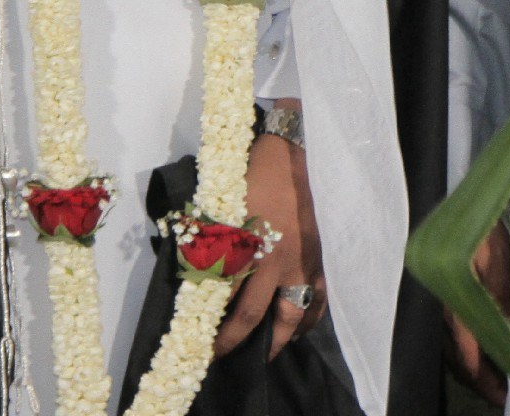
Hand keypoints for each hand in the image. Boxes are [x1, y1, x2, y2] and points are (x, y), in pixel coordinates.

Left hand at [215, 118, 324, 359]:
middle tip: (217, 357)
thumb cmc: (251, 174)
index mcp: (244, 244)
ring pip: (290, 317)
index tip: (193, 339)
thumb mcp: (221, 203)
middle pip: (251, 315)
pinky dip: (309, 321)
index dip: (204, 320)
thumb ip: (209, 239)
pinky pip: (318, 300)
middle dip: (230, 341)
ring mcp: (300, 262)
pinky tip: (299, 331)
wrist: (293, 153)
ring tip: (262, 355)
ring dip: (274, 341)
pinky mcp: (319, 259)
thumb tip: (191, 269)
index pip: (218, 296)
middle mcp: (272, 260)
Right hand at [444, 221, 509, 406]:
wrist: (458, 208)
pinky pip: (452, 338)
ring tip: (498, 382)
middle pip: (457, 360)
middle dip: (479, 382)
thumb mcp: (501, 260)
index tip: (502, 397)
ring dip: (474, 370)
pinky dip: (468, 354)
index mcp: (455, 301)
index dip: (484, 379)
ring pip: (452, 352)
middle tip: (503, 396)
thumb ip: (504, 295)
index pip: (467, 353)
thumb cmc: (481, 230)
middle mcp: (442, 310)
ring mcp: (439, 308)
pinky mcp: (442, 303)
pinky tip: (485, 357)